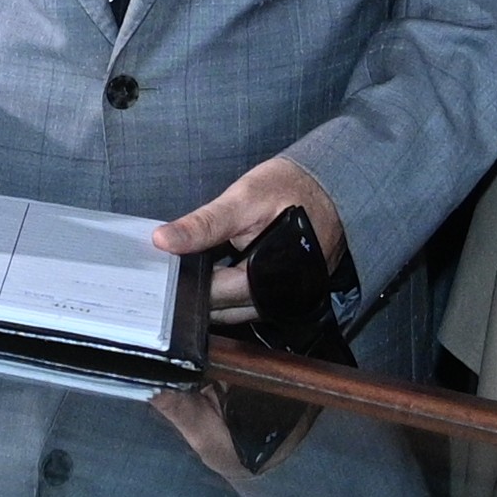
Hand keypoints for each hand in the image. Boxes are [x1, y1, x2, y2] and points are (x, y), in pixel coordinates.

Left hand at [153, 159, 347, 331]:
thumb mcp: (244, 197)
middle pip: (223, 310)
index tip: (162, 268)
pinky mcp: (283, 294)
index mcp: (270, 279)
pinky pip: (247, 301)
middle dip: (195, 292)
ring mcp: (283, 300)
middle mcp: (280, 299)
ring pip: (234, 310)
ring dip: (212, 294)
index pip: (214, 296)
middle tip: (172, 269)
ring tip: (191, 268)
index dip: (185, 283)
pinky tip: (213, 271)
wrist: (333, 186)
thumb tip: (163, 240)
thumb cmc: (292, 188)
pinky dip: (228, 289)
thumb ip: (204, 224)